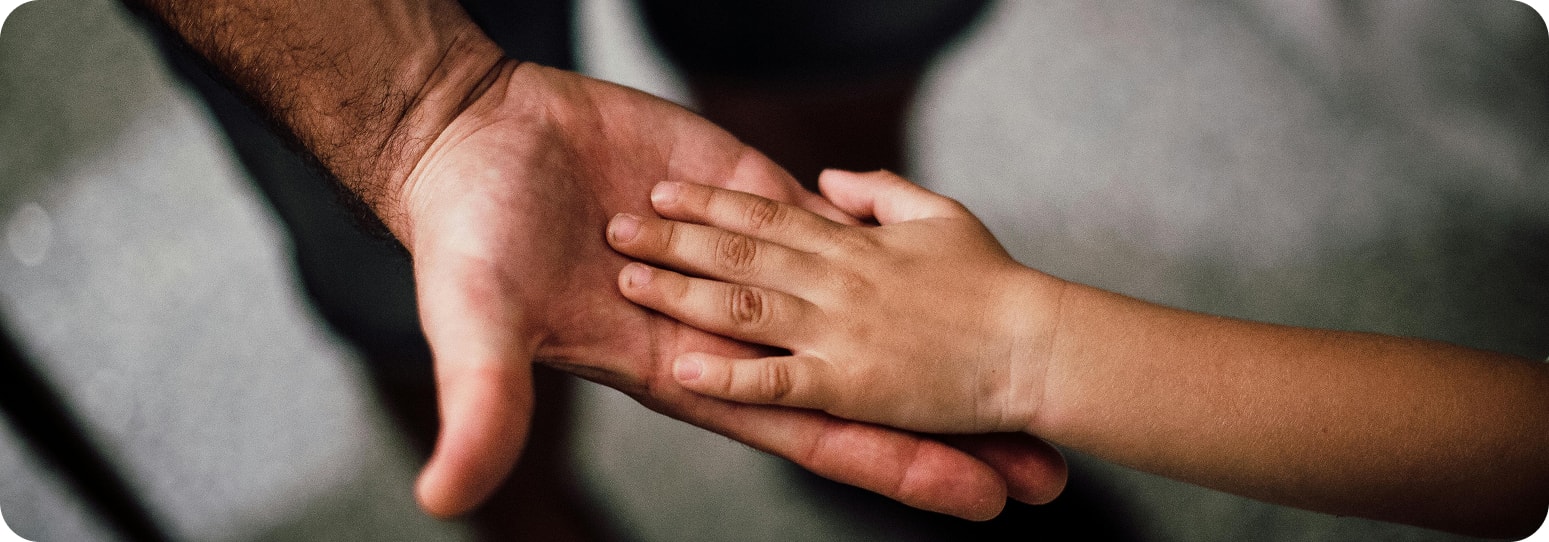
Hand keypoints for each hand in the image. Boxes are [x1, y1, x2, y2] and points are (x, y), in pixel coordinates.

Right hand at [397, 64, 1066, 517]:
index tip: (978, 500)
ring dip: (939, 340)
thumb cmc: (468, 241)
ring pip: (865, 308)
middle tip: (1043, 472)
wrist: (472, 139)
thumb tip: (445, 498)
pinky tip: (955, 262)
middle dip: (946, 430)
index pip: (815, 431)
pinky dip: (890, 241)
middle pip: (864, 387)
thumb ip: (481, 405)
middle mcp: (733, 329)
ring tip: (1023, 369)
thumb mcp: (477, 326)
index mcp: (688, 371)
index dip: (896, 467)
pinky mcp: (746, 192)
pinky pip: (833, 225)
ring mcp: (748, 261)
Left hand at [606, 170, 1068, 433]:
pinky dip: (729, 375)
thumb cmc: (996, 283)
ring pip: (743, 306)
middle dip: (673, 238)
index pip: (766, 215)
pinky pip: (776, 381)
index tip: (664, 191)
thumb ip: (880, 193)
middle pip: (739, 253)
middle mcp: (836, 282)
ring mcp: (838, 333)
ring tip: (628, 280)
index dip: (710, 202)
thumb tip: (829, 179)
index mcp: (855, 244)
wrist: (1037, 345)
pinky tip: (683, 368)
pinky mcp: (849, 385)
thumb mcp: (939, 215)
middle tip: (616, 227)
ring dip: (681, 292)